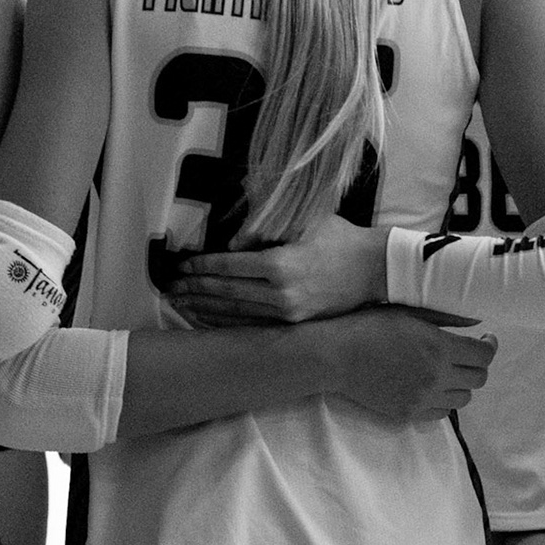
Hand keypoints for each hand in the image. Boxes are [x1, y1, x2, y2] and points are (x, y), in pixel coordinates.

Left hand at [167, 215, 388, 324]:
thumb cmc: (339, 237)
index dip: (200, 266)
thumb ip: (266, 226)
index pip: (228, 267)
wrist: (374, 269)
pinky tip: (209, 319)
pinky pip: (251, 324)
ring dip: (204, 308)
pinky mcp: (294, 324)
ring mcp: (287, 313)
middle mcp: (280, 293)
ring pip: (235, 312)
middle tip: (170, 287)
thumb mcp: (304, 220)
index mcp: (279, 264)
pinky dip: (226, 322)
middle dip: (195, 289)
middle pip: (226, 292)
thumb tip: (232, 242)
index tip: (181, 265)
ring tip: (181, 305)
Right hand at [321, 306, 495, 421]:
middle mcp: (436, 376)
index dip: (490, 345)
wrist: (336, 357)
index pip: (484, 355)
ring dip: (462, 383)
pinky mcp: (409, 413)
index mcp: (439, 347)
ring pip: (463, 398)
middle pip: (479, 378)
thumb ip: (445, 318)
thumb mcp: (408, 312)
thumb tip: (475, 322)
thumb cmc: (369, 326)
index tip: (485, 338)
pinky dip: (444, 400)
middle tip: (467, 353)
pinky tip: (432, 385)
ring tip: (448, 370)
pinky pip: (442, 413)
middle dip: (478, 364)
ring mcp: (423, 399)